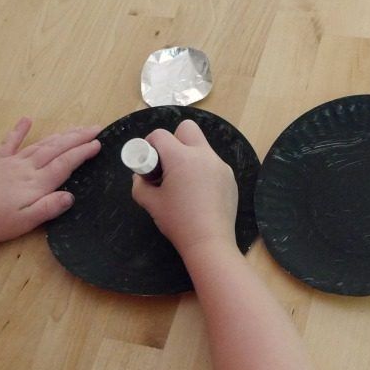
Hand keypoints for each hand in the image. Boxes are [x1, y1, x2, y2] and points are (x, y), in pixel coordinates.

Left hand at [0, 117, 101, 244]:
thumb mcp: (26, 221)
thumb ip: (50, 207)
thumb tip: (71, 196)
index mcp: (37, 183)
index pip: (66, 163)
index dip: (83, 152)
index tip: (99, 143)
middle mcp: (28, 167)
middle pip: (57, 148)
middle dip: (78, 137)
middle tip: (96, 128)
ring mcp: (12, 162)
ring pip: (41, 144)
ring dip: (61, 134)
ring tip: (76, 128)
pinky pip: (10, 143)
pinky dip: (19, 130)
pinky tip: (26, 120)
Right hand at [131, 120, 237, 254]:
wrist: (209, 241)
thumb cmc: (178, 221)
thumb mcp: (150, 203)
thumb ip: (139, 185)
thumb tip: (140, 177)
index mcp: (181, 158)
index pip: (161, 135)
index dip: (149, 144)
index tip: (148, 161)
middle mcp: (203, 155)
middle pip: (187, 128)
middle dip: (174, 139)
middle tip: (168, 163)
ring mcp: (220, 165)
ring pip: (202, 148)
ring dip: (190, 156)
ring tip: (184, 183)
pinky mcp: (230, 178)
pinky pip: (213, 164)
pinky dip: (203, 171)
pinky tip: (200, 194)